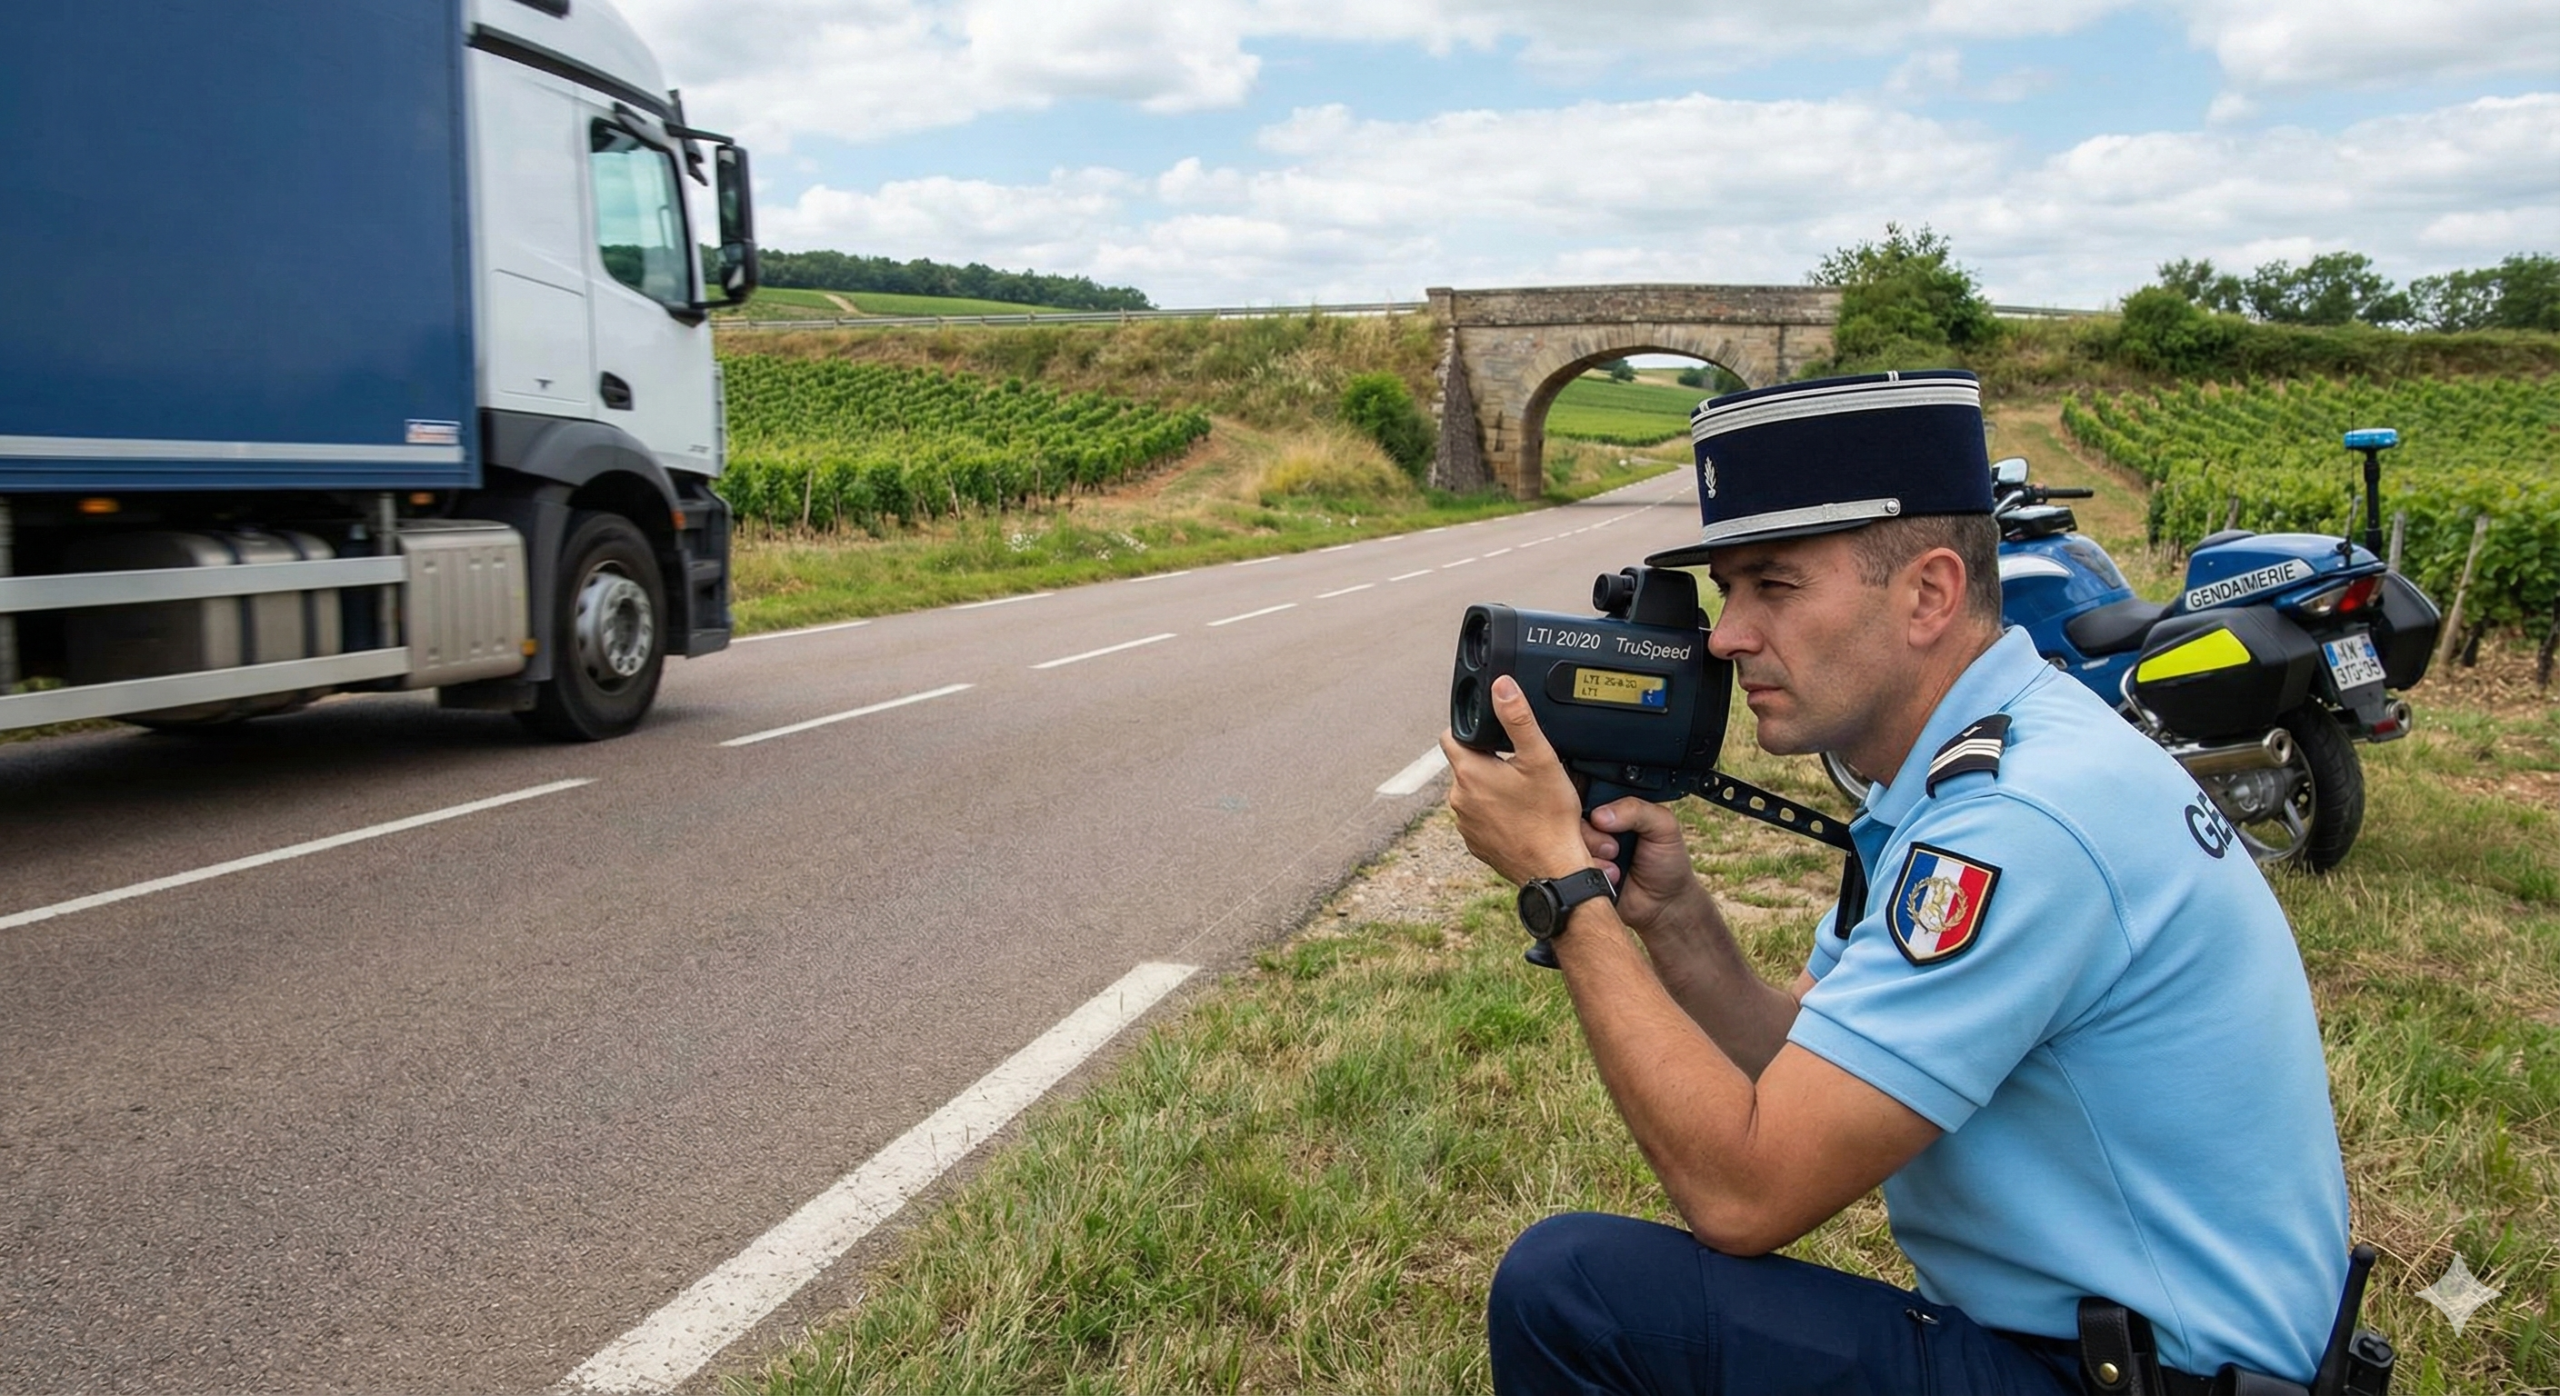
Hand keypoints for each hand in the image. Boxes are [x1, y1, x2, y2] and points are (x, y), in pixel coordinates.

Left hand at [1439, 675, 1598, 887]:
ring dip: (1491, 787)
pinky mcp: (1475, 843)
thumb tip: (1501, 686)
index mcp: (1469, 772)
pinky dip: (1495, 812)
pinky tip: (1520, 814)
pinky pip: (1480, 817)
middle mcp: (1458, 798)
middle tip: (1519, 764)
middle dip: (1487, 759)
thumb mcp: (1540, 758)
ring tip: (1523, 791)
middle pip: (1465, 764)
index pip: (1451, 735)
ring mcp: (1465, 824)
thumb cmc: (1550, 818)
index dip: (1470, 728)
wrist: (1554, 869)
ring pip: (1473, 791)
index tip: (1492, 732)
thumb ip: (1518, 718)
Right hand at [1582, 796, 1706, 936]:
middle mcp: (1592, 829)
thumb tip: (1600, 815)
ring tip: (1615, 868)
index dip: (1592, 807)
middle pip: (1571, 820)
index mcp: (1611, 810)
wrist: (1664, 906)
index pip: (1587, 795)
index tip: (1604, 821)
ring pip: (1567, 844)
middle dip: (1594, 835)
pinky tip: (1607, 879)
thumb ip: (1637, 810)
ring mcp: (1582, 853)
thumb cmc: (1667, 862)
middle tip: (1615, 849)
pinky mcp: (1577, 877)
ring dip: (1592, 856)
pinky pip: (1568, 870)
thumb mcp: (1663, 826)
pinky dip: (1588, 873)